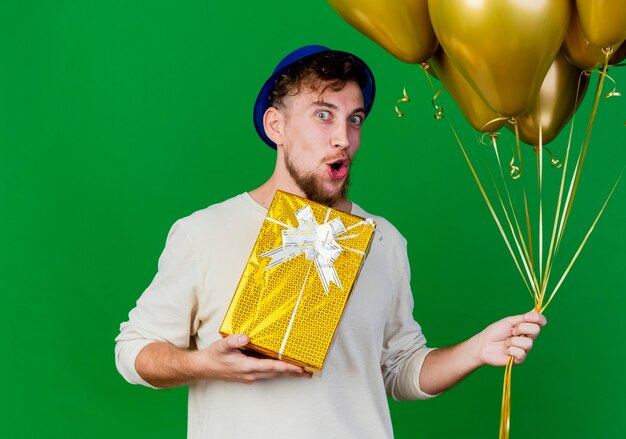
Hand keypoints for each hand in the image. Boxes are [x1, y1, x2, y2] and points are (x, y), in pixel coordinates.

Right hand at [192, 334, 311, 383]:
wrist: (204, 368)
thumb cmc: (213, 356)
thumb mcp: (222, 345)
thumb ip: (234, 341)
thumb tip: (246, 338)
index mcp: (247, 366)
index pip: (271, 367)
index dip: (287, 367)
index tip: (299, 368)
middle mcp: (251, 374)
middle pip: (276, 374)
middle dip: (293, 373)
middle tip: (309, 372)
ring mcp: (250, 376)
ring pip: (273, 375)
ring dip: (287, 373)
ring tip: (301, 372)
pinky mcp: (248, 374)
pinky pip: (267, 373)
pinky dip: (277, 371)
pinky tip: (282, 368)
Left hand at [475, 311, 546, 365]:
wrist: (483, 344)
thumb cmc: (495, 332)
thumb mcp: (509, 322)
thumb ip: (523, 318)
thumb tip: (535, 310)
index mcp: (526, 327)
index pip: (541, 321)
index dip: (537, 318)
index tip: (527, 317)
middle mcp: (528, 338)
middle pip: (536, 330)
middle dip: (521, 328)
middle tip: (511, 331)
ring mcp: (525, 349)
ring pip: (528, 343)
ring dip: (513, 341)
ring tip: (506, 343)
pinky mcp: (520, 359)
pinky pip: (521, 353)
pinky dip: (510, 350)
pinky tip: (505, 350)